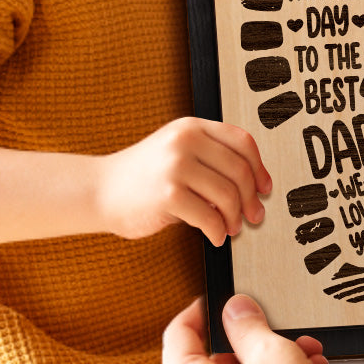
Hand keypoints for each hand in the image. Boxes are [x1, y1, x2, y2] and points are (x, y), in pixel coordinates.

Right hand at [94, 118, 271, 245]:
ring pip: (228, 194)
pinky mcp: (167, 194)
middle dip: (252, 199)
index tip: (264, 188)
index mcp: (192, 127)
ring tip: (231, 227)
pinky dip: (217, 230)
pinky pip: (209, 216)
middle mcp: (185, 141)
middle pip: (239, 170)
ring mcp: (176, 165)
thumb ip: (212, 159)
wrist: (98, 190)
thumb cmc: (142, 177)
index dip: (259, 168)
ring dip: (235, 217)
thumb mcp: (179, 152)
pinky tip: (214, 236)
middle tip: (254, 216)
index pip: (242, 142)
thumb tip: (254, 187)